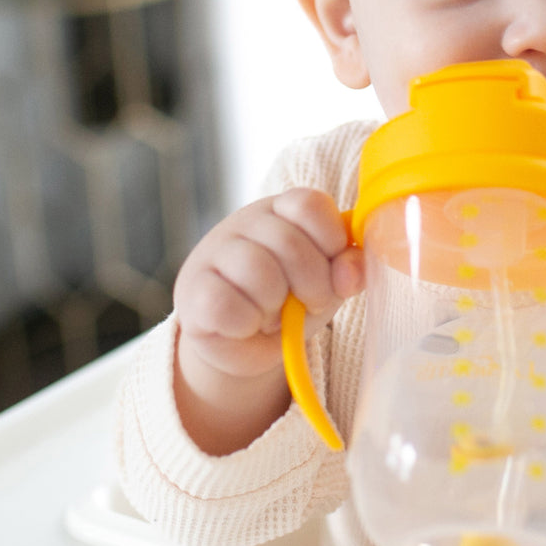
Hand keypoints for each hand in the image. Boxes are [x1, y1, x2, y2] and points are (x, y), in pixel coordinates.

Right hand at [172, 188, 363, 452]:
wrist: (241, 341)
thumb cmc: (289, 300)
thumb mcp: (327, 283)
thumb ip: (347, 271)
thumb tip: (352, 272)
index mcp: (282, 210)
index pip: (310, 204)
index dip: (330, 241)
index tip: (334, 272)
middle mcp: (246, 221)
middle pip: (289, 242)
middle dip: (312, 286)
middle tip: (307, 304)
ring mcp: (215, 252)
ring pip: (258, 272)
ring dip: (276, 306)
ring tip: (272, 314)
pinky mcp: (192, 290)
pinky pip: (226, 305)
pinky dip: (246, 323)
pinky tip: (246, 324)